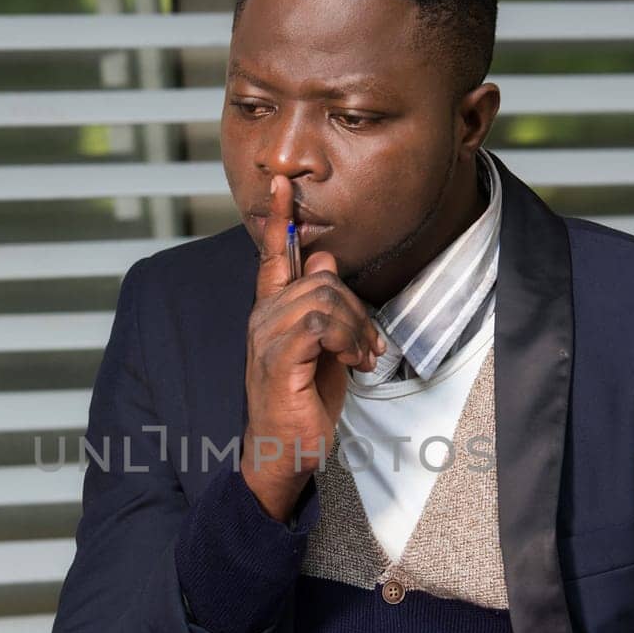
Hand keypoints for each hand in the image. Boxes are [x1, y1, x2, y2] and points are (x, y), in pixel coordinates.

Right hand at [241, 174, 384, 521]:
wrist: (284, 451)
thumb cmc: (302, 404)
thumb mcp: (323, 347)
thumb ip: (324, 304)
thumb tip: (328, 258)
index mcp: (273, 310)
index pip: (275, 254)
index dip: (280, 217)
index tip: (283, 181)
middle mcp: (264, 317)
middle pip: (321, 277)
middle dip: (357, 308)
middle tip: (369, 345)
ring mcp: (267, 336)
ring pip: (325, 297)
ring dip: (357, 328)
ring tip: (363, 357)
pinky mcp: (278, 358)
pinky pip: (322, 324)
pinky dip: (349, 341)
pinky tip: (355, 363)